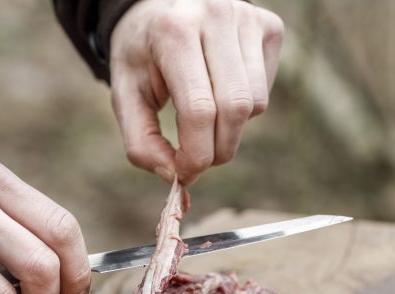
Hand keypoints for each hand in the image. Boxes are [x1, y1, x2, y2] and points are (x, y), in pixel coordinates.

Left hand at [109, 0, 283, 184]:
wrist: (157, 10)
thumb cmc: (140, 59)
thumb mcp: (125, 97)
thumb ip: (141, 143)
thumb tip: (174, 177)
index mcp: (173, 32)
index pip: (199, 109)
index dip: (195, 154)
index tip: (184, 174)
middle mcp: (216, 16)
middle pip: (233, 109)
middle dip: (216, 150)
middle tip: (196, 162)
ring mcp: (247, 18)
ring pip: (254, 105)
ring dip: (229, 131)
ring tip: (201, 121)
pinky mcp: (269, 26)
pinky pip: (264, 92)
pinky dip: (242, 110)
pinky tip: (218, 92)